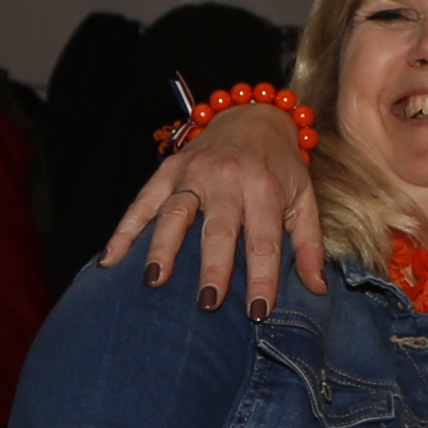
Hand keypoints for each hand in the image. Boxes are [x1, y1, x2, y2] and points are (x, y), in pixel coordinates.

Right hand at [99, 101, 321, 313]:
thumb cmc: (280, 167)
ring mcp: (192, 172)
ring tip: (154, 281)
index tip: (258, 311)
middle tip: (207, 303)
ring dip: (163, 247)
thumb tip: (317, 288)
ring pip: (175, 212)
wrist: (252, 116)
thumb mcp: (304, 198)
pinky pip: (142, 202)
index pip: (263, 239)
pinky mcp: (167, 170)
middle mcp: (227, 177)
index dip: (262, 277)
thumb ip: (308, 244)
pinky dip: (124, 230)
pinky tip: (110, 260)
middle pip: (217, 228)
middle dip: (212, 267)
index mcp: (264, 186)